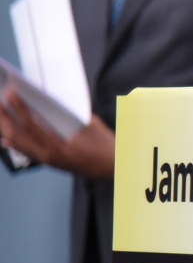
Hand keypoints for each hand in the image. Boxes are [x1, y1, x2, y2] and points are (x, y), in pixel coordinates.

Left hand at [0, 86, 114, 178]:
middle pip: (17, 136)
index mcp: (58, 145)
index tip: (10, 94)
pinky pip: (25, 152)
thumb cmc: (104, 146)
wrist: (112, 168)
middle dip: (4, 119)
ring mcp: (47, 160)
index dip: (18, 108)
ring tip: (1, 116)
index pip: (31, 124)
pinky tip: (7, 138)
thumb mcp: (89, 125)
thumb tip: (52, 104)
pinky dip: (14, 143)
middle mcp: (48, 155)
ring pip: (18, 145)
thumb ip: (68, 115)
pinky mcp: (49, 162)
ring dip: (6, 129)